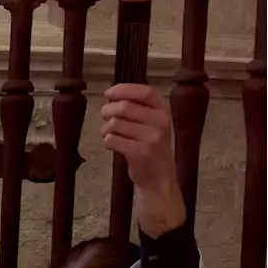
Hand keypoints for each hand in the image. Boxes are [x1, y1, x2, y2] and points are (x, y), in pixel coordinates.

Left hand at [101, 84, 186, 235]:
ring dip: (105, 128)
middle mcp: (161, 122)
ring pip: (115, 123)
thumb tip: (111, 94)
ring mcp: (152, 138)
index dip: (124, 89)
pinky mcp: (140, 153)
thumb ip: (136, 108)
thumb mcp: (151, 123)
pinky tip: (112, 144)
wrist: (159, 177)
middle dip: (107, 110)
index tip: (109, 93)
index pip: (144, 92)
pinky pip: (112, 140)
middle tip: (104, 116)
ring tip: (109, 133)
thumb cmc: (150, 146)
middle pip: (124, 107)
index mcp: (163, 111)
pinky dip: (107, 141)